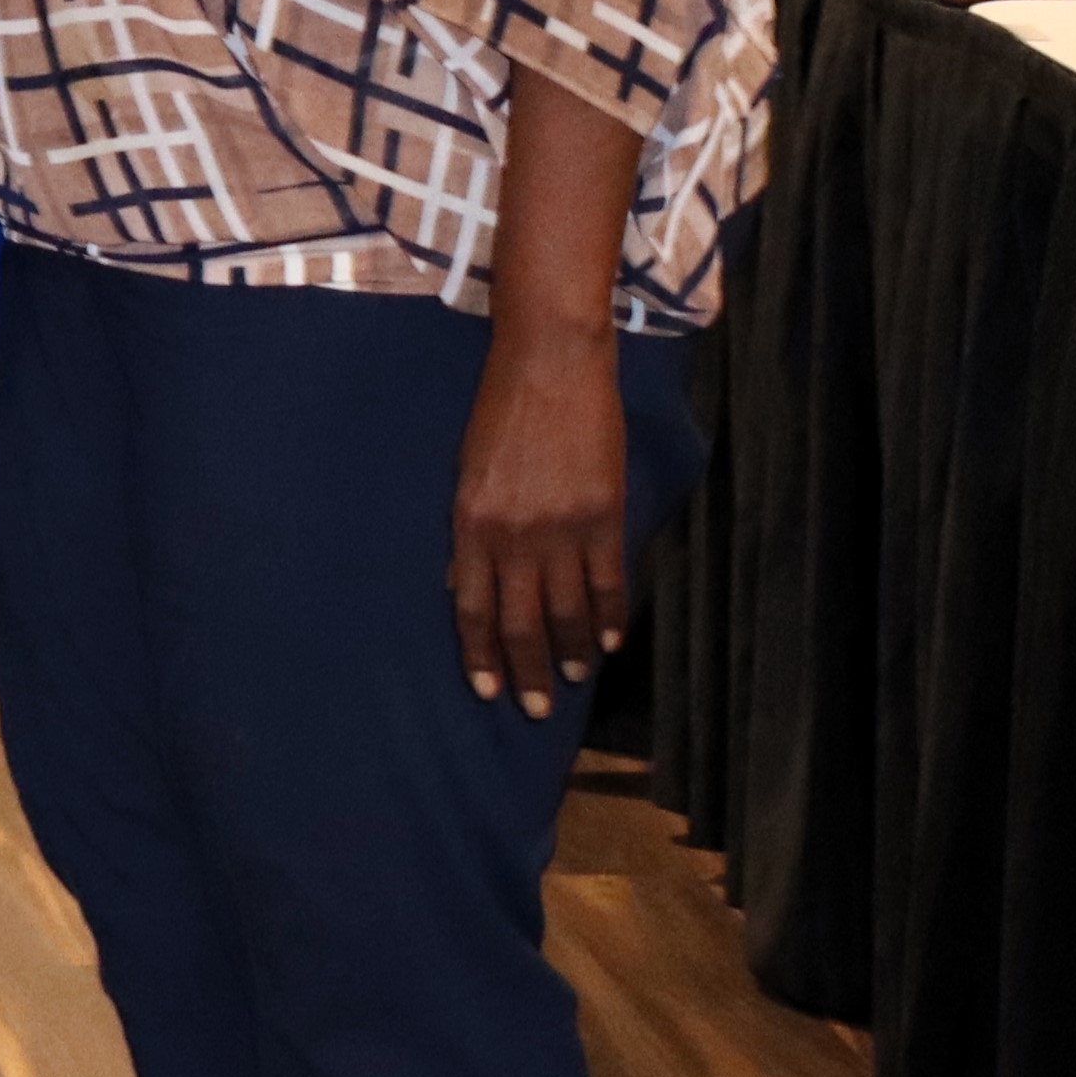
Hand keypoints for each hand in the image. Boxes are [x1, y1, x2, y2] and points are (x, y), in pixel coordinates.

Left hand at [450, 325, 629, 718]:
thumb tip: (465, 586)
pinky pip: (608, 580)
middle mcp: (513, 536)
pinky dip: (610, 615)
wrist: (548, 368)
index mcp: (470, 525)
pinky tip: (610, 640)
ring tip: (575, 676)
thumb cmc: (499, 415)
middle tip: (538, 709)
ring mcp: (561, 529)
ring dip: (571, 649)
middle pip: (520, 621)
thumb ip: (469, 533)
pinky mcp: (603, 516)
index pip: (473, 609)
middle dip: (528, 669)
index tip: (488, 690)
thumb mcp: (467, 474)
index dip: (481, 654)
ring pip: (567, 609)